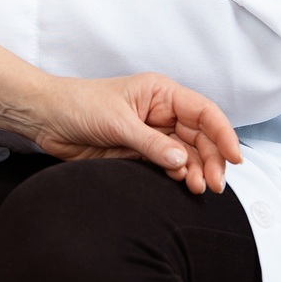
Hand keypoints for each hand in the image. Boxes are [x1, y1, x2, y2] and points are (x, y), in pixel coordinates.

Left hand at [17, 72, 241, 193]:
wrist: (46, 119)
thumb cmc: (78, 105)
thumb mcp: (117, 122)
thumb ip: (150, 143)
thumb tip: (182, 160)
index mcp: (161, 93)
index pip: (204, 112)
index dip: (223, 133)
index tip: (234, 157)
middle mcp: (162, 112)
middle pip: (201, 137)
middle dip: (212, 159)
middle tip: (214, 184)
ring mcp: (153, 134)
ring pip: (188, 153)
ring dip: (197, 170)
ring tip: (198, 188)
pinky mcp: (140, 153)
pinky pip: (169, 165)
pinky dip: (180, 175)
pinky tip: (182, 183)